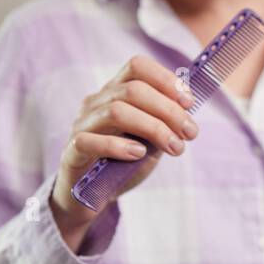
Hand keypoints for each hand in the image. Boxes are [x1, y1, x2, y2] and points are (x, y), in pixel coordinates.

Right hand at [50, 56, 198, 249]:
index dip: (166, 79)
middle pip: (133, 90)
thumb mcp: (150, 141)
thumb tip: (187, 112)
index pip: (137, 67)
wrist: (90, 196)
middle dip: (168, 110)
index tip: (189, 102)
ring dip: (153, 128)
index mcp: (114, 93)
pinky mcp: (72, 151)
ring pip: (116, 111)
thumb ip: (164, 124)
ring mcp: (81, 125)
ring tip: (175, 147)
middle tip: (191, 132)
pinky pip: (90, 140)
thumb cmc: (122, 163)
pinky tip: (138, 154)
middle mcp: (95, 102)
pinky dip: (119, 146)